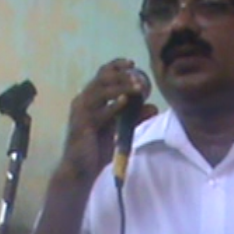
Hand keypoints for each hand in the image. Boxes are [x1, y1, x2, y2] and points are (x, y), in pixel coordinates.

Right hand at [55, 58, 157, 185]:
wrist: (80, 170)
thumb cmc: (97, 149)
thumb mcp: (119, 130)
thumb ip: (134, 118)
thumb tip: (153, 107)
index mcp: (89, 99)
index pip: (101, 75)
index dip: (115, 66)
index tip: (132, 63)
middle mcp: (83, 101)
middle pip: (101, 79)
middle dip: (121, 76)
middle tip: (138, 77)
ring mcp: (81, 112)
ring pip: (100, 91)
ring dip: (120, 87)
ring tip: (137, 88)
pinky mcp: (83, 125)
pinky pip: (99, 112)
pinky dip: (112, 105)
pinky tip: (125, 101)